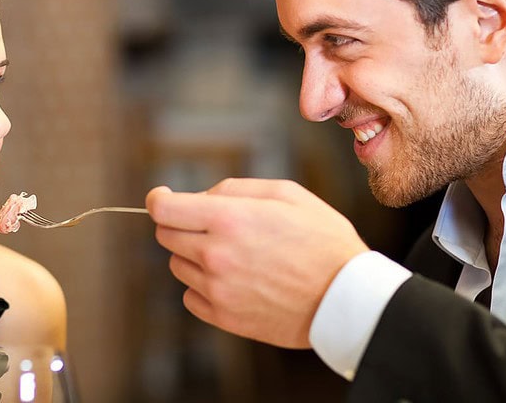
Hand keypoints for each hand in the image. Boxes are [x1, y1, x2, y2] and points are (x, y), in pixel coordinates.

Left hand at [146, 178, 369, 347]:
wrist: (347, 298)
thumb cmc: (322, 241)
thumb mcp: (286, 194)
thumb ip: (234, 188)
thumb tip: (200, 197)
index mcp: (228, 219)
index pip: (163, 208)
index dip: (158, 199)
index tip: (162, 198)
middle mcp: (215, 255)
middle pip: (165, 235)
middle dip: (181, 224)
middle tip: (211, 226)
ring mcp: (217, 289)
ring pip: (177, 265)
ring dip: (193, 255)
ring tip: (233, 255)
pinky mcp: (223, 317)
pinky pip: (190, 297)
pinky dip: (202, 287)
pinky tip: (232, 280)